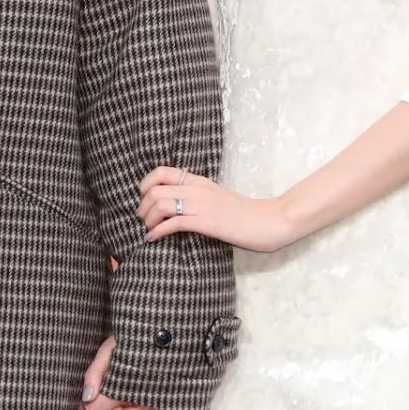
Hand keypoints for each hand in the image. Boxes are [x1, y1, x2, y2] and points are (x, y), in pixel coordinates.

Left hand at [77, 335, 172, 409]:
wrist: (169, 339)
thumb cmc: (138, 342)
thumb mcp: (112, 348)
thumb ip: (96, 373)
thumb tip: (86, 398)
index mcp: (130, 382)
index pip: (99, 409)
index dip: (87, 409)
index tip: (85, 405)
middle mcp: (147, 400)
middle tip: (104, 407)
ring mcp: (159, 409)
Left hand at [138, 166, 292, 252]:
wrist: (266, 221)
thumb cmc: (241, 213)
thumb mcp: (215, 196)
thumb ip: (195, 196)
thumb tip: (172, 203)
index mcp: (198, 180)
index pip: (162, 171)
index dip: (145, 184)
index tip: (143, 198)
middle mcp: (196, 189)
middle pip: (155, 190)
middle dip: (142, 207)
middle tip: (144, 219)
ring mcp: (201, 205)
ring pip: (160, 204)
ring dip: (148, 219)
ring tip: (148, 229)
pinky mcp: (206, 222)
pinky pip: (173, 223)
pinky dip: (157, 231)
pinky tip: (153, 238)